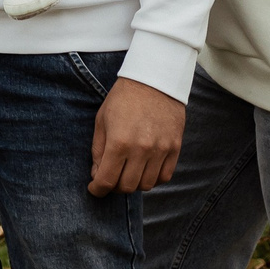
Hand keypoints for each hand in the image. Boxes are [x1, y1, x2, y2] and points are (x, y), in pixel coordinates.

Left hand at [88, 77, 185, 193]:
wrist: (154, 79)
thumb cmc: (123, 99)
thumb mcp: (102, 120)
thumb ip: (98, 150)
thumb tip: (97, 175)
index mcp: (119, 142)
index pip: (106, 180)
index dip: (97, 189)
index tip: (94, 188)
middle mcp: (141, 149)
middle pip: (127, 187)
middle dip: (114, 187)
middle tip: (110, 177)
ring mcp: (161, 150)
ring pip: (146, 185)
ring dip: (134, 183)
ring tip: (128, 171)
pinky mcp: (175, 147)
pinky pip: (164, 177)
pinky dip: (153, 178)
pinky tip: (145, 169)